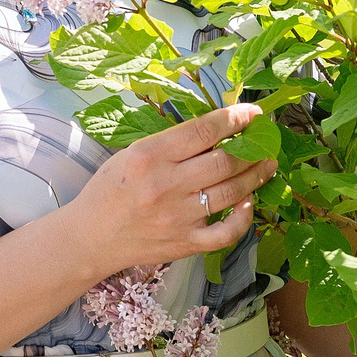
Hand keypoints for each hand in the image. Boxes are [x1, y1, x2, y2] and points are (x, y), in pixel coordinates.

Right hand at [70, 102, 277, 278]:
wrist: (90, 237)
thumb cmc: (110, 190)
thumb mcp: (131, 153)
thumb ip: (171, 143)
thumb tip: (216, 129)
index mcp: (150, 155)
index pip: (204, 130)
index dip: (235, 118)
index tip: (252, 114)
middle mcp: (167, 185)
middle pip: (225, 161)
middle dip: (252, 147)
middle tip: (265, 139)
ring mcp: (178, 217)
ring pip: (232, 192)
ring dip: (256, 176)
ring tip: (267, 164)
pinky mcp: (185, 243)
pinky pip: (227, 233)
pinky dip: (245, 217)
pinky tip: (249, 202)